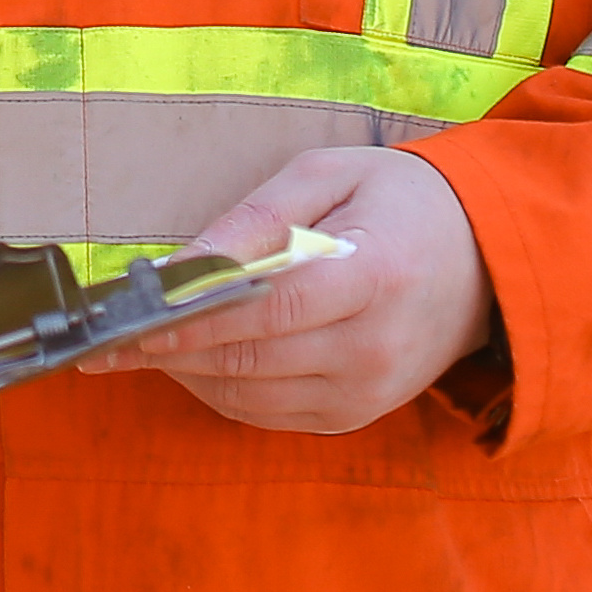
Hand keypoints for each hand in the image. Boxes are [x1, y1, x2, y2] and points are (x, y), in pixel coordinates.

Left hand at [104, 147, 498, 435]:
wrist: (485, 261)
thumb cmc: (400, 202)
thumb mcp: (329, 175)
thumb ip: (256, 216)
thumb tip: (183, 261)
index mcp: (372, 276)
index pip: (267, 311)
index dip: (193, 321)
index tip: (130, 321)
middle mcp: (372, 348)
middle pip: (248, 360)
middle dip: (169, 351)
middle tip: (106, 338)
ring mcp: (367, 393)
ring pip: (249, 396)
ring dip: (187, 373)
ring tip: (139, 343)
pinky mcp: (355, 416)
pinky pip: (268, 414)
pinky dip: (222, 389)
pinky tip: (192, 359)